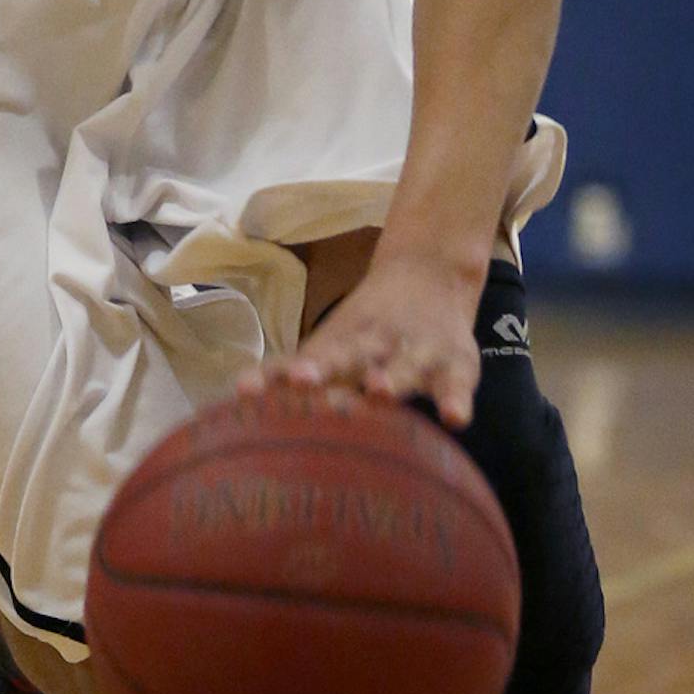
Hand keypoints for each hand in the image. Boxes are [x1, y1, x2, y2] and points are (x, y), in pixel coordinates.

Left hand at [236, 252, 481, 429]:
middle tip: (301, 380)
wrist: (428, 273)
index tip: (248, 390)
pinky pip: (457, 385)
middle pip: (346, 355)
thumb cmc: (367, 331)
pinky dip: (457, 399)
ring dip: (391, 378)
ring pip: (401, 365)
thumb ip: (286, 374)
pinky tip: (455, 419)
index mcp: (338, 344)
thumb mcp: (330, 344)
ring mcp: (414, 353)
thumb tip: (236, 399)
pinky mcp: (455, 365)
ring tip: (379, 392)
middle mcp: (372, 345)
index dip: (273, 375)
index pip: (300, 360)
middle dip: (324, 368)